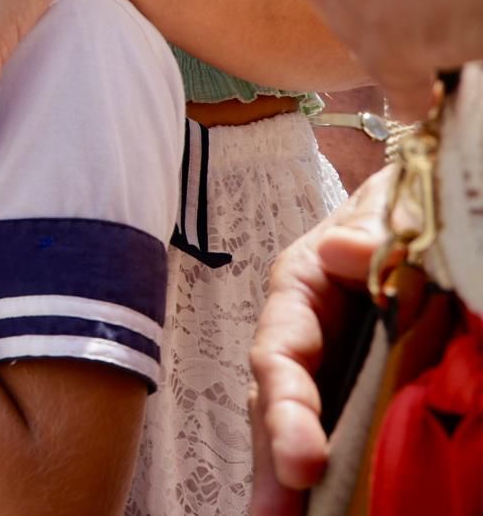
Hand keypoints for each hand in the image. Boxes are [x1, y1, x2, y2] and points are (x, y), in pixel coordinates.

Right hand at [248, 165, 392, 515]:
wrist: (415, 218)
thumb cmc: (396, 206)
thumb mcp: (390, 203)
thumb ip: (373, 225)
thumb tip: (343, 253)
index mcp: (301, 289)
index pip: (281, 352)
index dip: (287, 407)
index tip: (303, 459)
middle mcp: (302, 338)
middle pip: (275, 404)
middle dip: (272, 462)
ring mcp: (327, 370)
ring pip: (295, 428)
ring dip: (284, 480)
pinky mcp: (355, 392)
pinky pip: (338, 435)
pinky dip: (326, 475)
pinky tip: (325, 509)